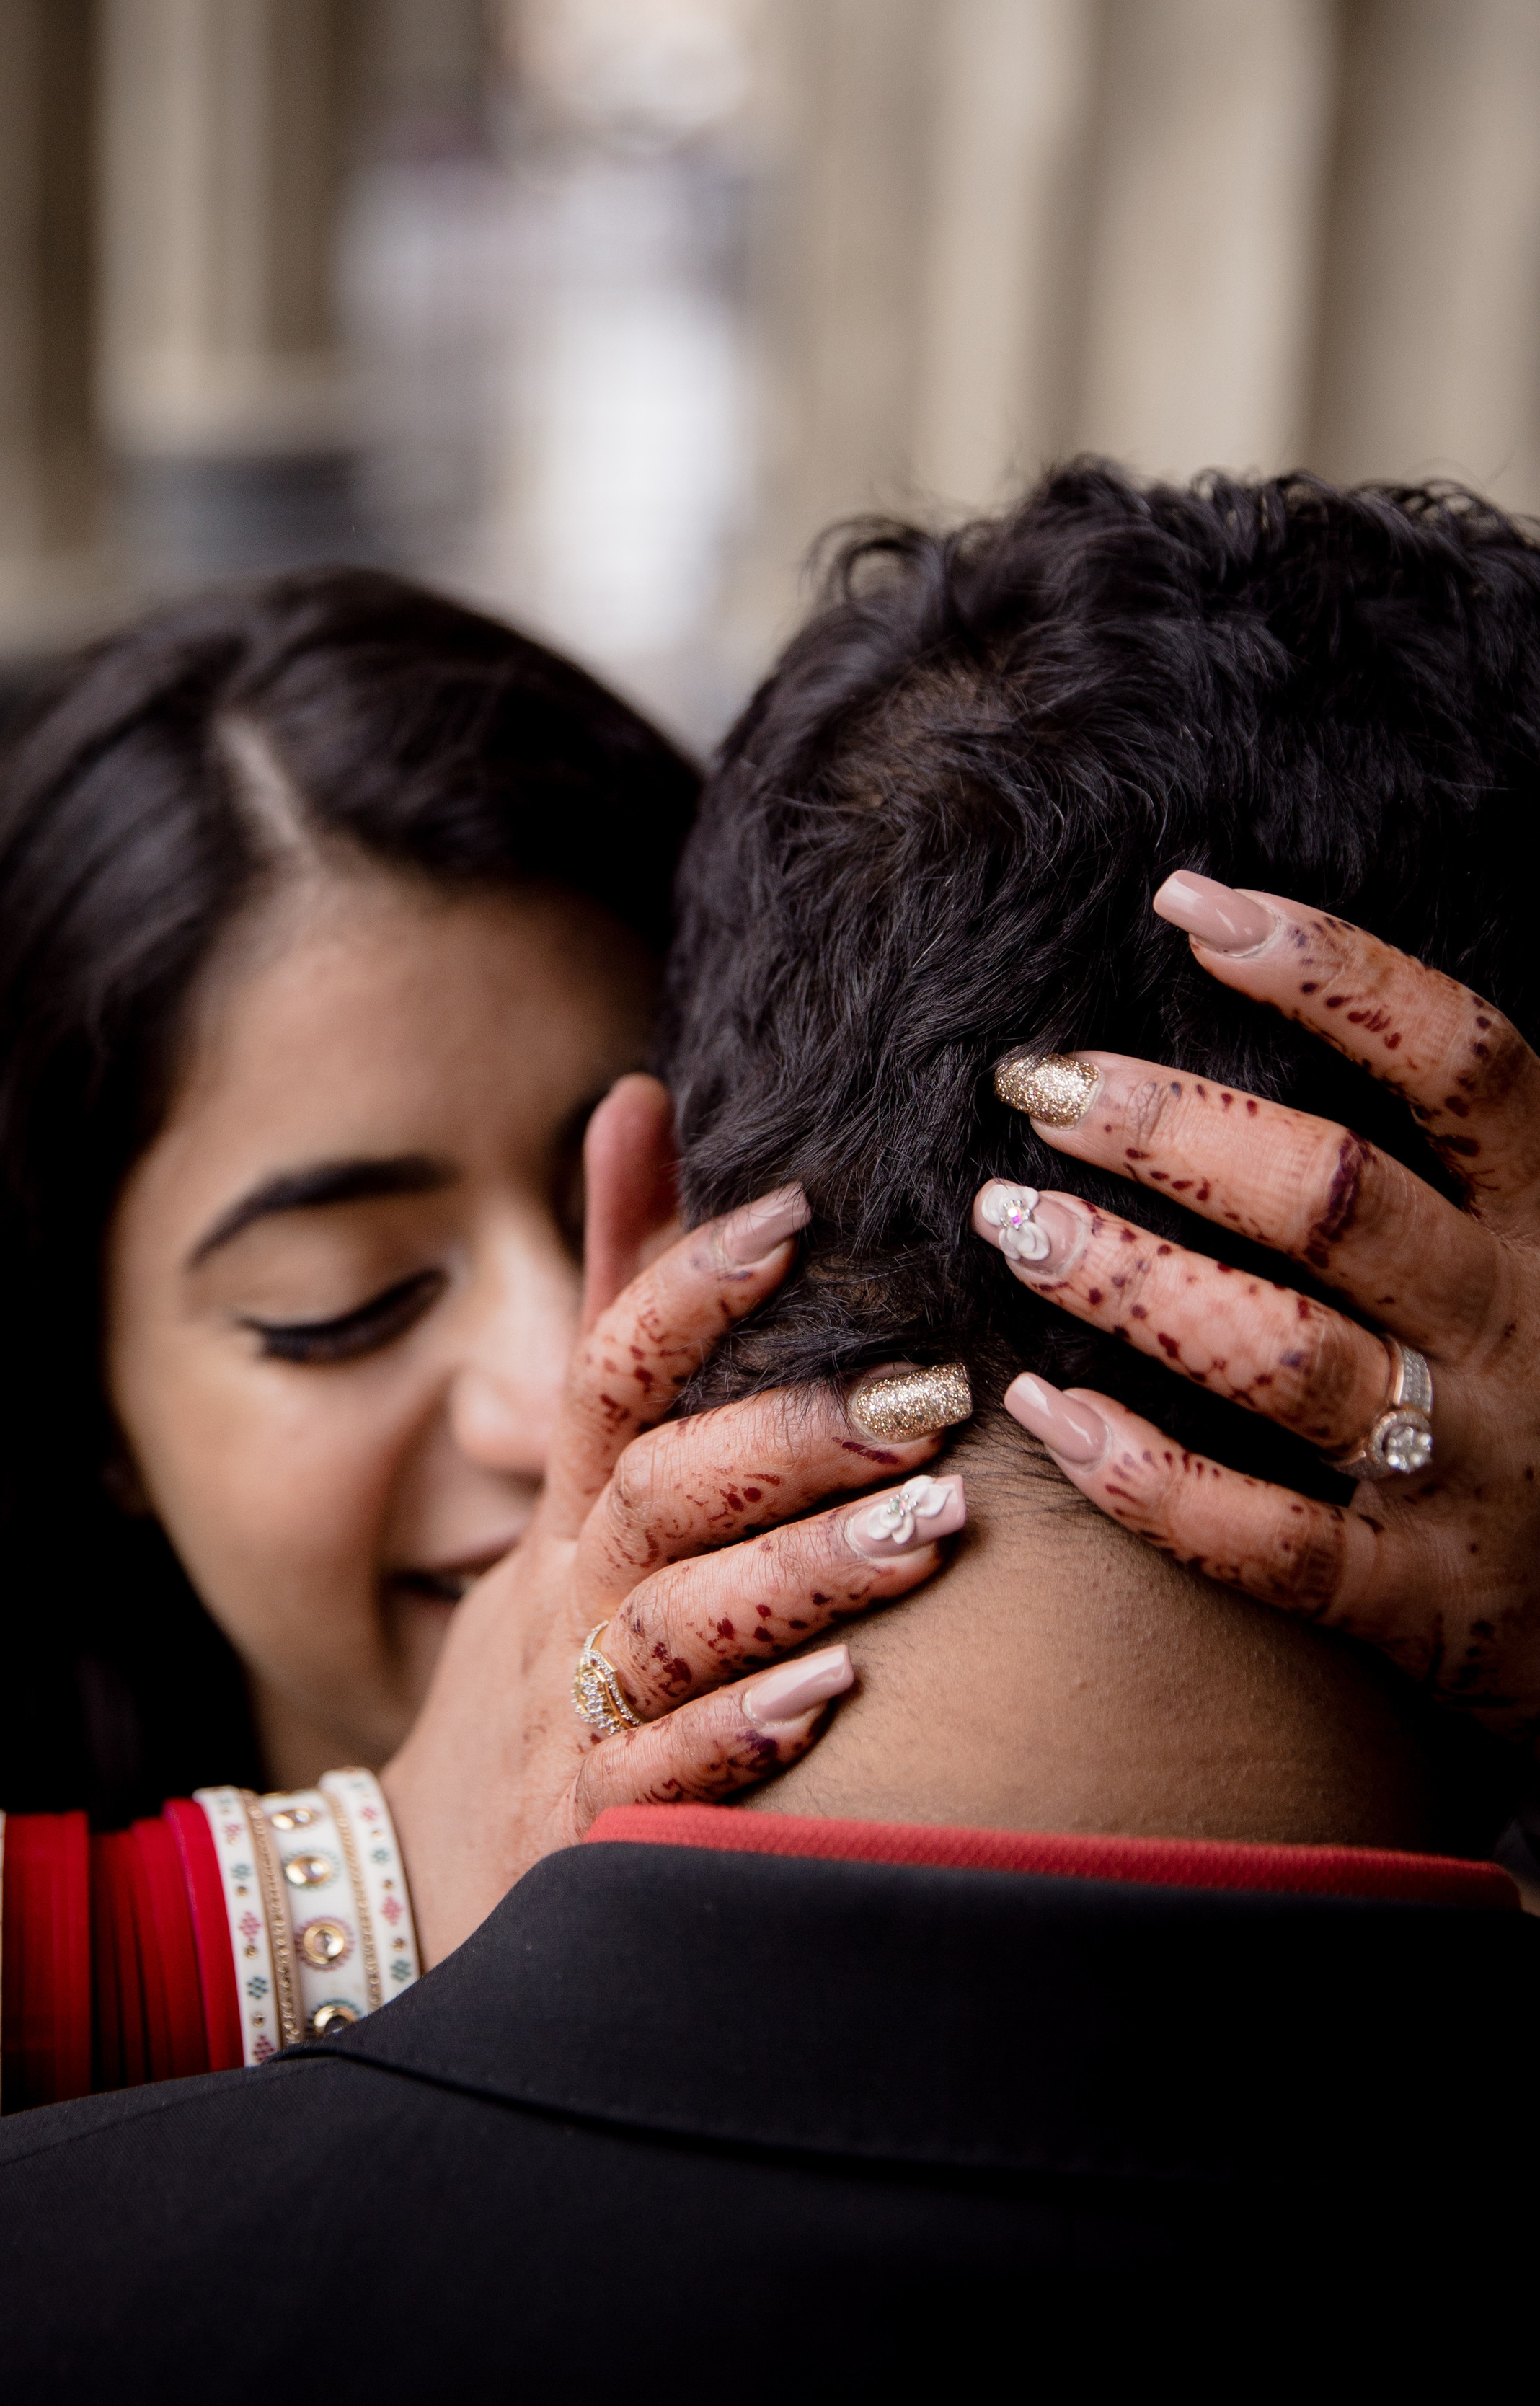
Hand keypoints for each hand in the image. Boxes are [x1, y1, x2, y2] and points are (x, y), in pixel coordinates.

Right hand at [386, 1076, 966, 1957]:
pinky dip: (739, 1733)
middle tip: (928, 1394)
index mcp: (572, 1508)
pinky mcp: (595, 1827)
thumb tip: (637, 1098)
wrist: (428, 1878)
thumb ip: (616, 1296)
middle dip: (788, 1436)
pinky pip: (660, 1776)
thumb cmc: (544, 1647)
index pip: (611, 1371)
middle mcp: (570, 1595)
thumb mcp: (568, 1475)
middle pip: (659, 1491)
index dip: (689, 1286)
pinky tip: (835, 1692)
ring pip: (677, 1625)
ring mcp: (577, 1711)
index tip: (796, 1213)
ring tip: (926, 1525)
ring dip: (799, 1569)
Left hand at [974, 874, 1539, 1756]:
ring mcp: (1469, 1469)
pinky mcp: (1419, 1602)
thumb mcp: (1533, 1250)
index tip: (1189, 901)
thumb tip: (1259, 976)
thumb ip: (1437, 1156)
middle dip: (1175, 1130)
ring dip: (1133, 1280)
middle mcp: (1517, 1330)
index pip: (1465, 1061)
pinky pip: (1268, 1544)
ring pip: (1283, 1358)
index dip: (1333, 972)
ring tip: (1015, 1221)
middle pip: (1337, 1199)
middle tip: (1042, 1085)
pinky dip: (1146, 1476)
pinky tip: (1044, 1409)